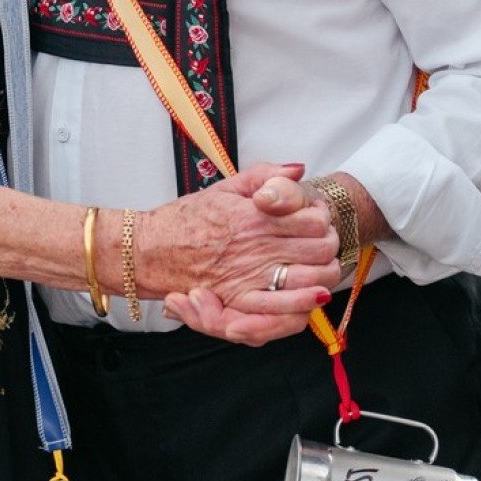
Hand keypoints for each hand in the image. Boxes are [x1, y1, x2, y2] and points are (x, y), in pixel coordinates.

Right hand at [147, 162, 340, 345]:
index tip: (318, 219)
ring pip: (310, 281)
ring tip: (322, 271)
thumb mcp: (225, 187)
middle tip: (324, 245)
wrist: (151, 249)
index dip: (323, 220)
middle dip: (329, 247)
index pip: (314, 220)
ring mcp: (249, 276)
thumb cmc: (186, 219)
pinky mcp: (239, 301)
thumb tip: (297, 169)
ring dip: (323, 276)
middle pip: (320, 250)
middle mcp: (255, 247)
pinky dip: (302, 306)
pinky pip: (282, 311)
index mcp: (254, 216)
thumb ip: (264, 176)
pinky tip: (311, 298)